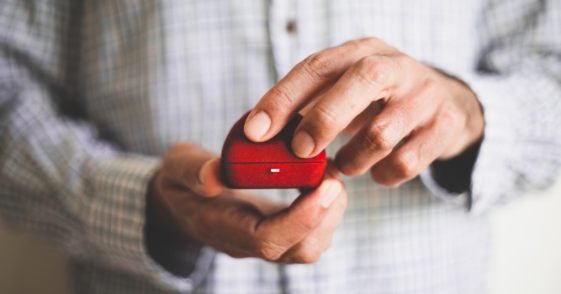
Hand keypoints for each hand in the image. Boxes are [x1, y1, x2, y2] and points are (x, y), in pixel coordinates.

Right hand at [146, 143, 346, 274]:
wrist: (181, 200)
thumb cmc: (180, 181)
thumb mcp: (176, 166)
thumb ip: (192, 170)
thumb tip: (214, 174)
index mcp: (220, 227)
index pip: (266, 240)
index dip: (301, 219)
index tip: (324, 186)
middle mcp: (246, 243)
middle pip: (297, 249)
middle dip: (326, 215)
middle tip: (335, 176)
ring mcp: (263, 240)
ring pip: (308, 245)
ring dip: (330, 212)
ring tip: (331, 175)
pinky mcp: (277, 231)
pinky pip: (309, 233)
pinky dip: (325, 208)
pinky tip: (322, 179)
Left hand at [244, 37, 484, 186]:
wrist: (448, 103)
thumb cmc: (379, 99)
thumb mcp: (346, 89)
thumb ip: (307, 105)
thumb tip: (259, 136)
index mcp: (362, 51)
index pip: (317, 66)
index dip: (283, 98)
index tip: (255, 131)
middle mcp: (396, 65)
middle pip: (361, 81)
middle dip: (323, 120)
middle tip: (300, 151)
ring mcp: (425, 95)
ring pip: (382, 133)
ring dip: (352, 159)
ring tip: (344, 164)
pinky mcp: (446, 126)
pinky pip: (406, 163)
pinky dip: (383, 175)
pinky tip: (377, 171)